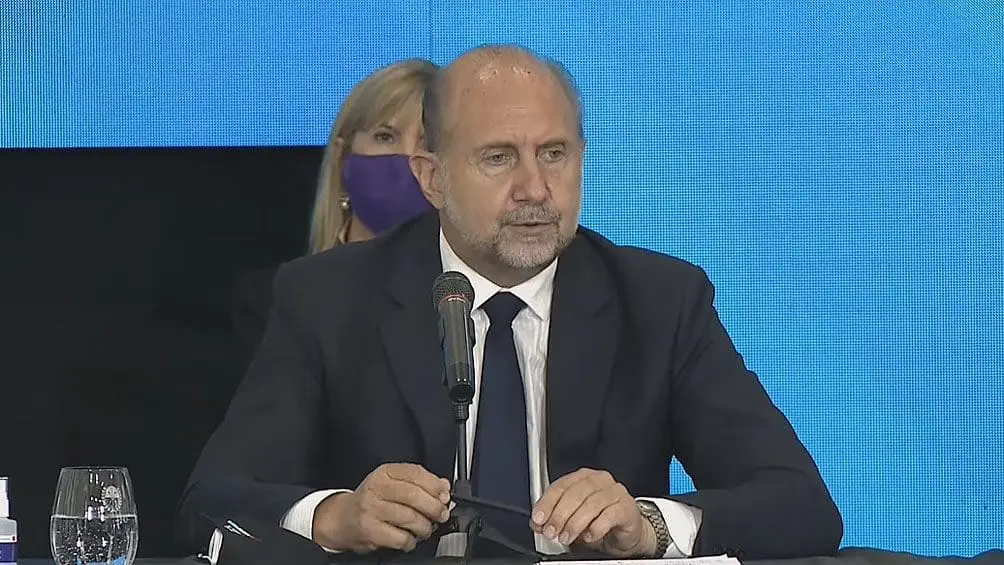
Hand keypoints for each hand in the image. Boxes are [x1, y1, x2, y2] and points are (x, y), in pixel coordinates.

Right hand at [312, 463, 451, 552]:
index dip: (435, 485)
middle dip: (434, 507)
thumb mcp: (392, 483)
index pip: (415, 473)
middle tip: (441, 514)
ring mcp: (371, 510)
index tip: (445, 495)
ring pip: (410, 518)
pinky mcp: (370, 530)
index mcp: (385, 473)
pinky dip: (411, 541)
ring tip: (426, 528)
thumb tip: (444, 487)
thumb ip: (418, 483)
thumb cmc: (372, 501)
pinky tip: (410, 539)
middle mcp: (376, 488)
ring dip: (425, 527)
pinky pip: (401, 538)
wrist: (342, 519)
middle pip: (414, 496)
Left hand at [531, 468, 656, 557]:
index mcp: (582, 478)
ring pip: (591, 504)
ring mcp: (615, 492)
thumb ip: (554, 518)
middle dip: (559, 515)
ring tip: (567, 537)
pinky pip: (610, 515)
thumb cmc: (599, 522)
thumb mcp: (571, 520)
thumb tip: (537, 523)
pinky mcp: (627, 507)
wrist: (624, 534)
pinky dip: (596, 528)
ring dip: (575, 523)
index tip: (538, 519)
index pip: (560, 486)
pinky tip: (589, 536)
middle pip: (575, 494)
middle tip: (552, 531)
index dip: (547, 503)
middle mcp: (599, 480)